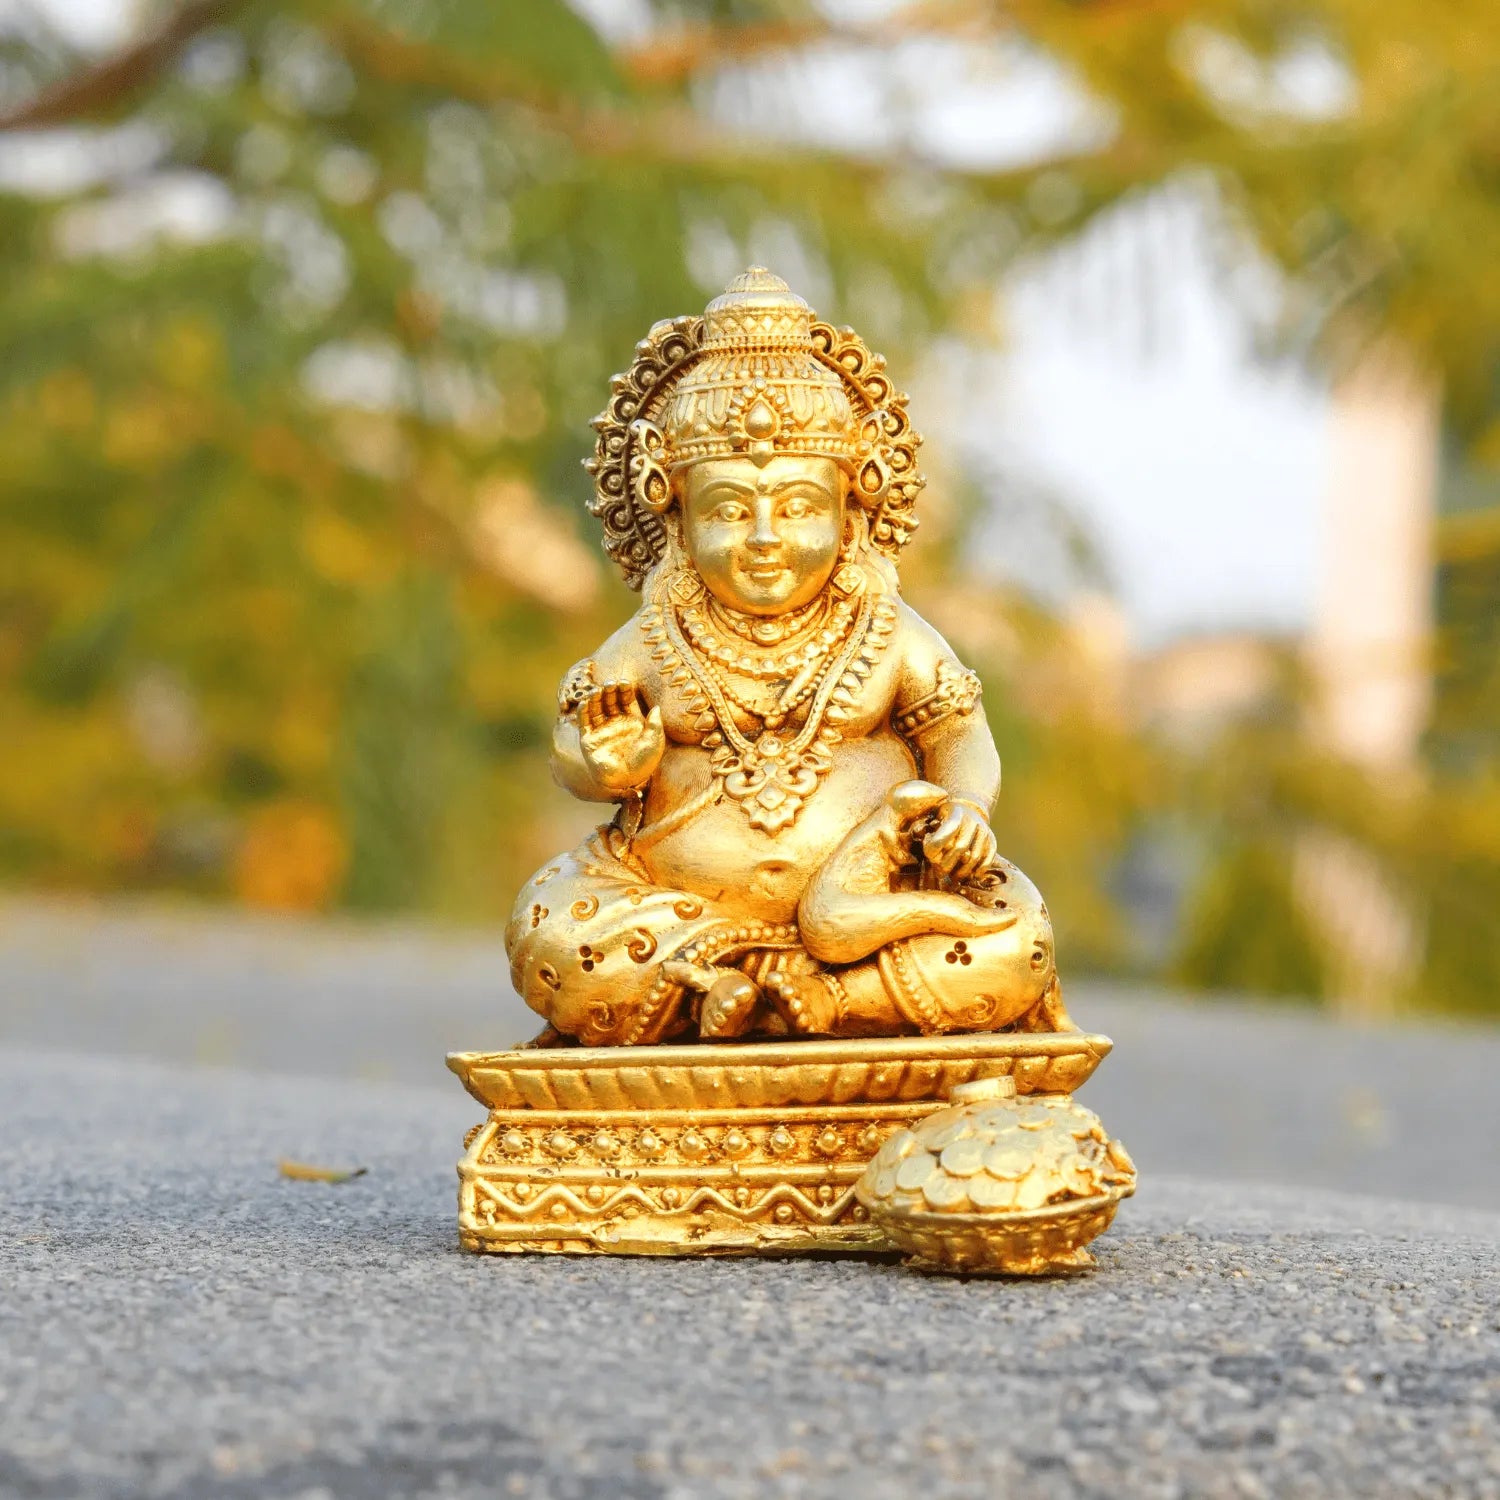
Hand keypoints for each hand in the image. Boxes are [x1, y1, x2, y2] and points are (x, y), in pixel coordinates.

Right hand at [577, 680, 664, 794]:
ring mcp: (601, 730)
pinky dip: (583, 711)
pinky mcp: (589, 739)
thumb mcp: (655, 742)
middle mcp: (615, 723)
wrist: (627, 781)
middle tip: (611, 684)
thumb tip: (657, 708)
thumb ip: (656, 725)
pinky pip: (584, 722)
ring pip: (596, 708)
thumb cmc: (644, 763)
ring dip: (595, 697)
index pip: (626, 699)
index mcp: (632, 720)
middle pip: (610, 700)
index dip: (625, 690)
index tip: (625, 683)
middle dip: (610, 691)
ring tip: (598, 690)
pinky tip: (586, 702)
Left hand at [922, 798, 996, 883]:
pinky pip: (988, 859)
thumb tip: (929, 851)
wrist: (968, 809)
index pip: (946, 833)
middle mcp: (972, 820)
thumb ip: (928, 831)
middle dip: (948, 864)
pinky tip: (970, 877)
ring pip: (974, 857)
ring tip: (953, 879)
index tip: (929, 857)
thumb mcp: (934, 817)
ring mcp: (984, 831)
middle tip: (940, 873)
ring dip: (962, 872)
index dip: (936, 847)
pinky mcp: (992, 840)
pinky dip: (978, 871)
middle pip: (960, 848)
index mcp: (955, 812)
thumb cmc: (944, 817)